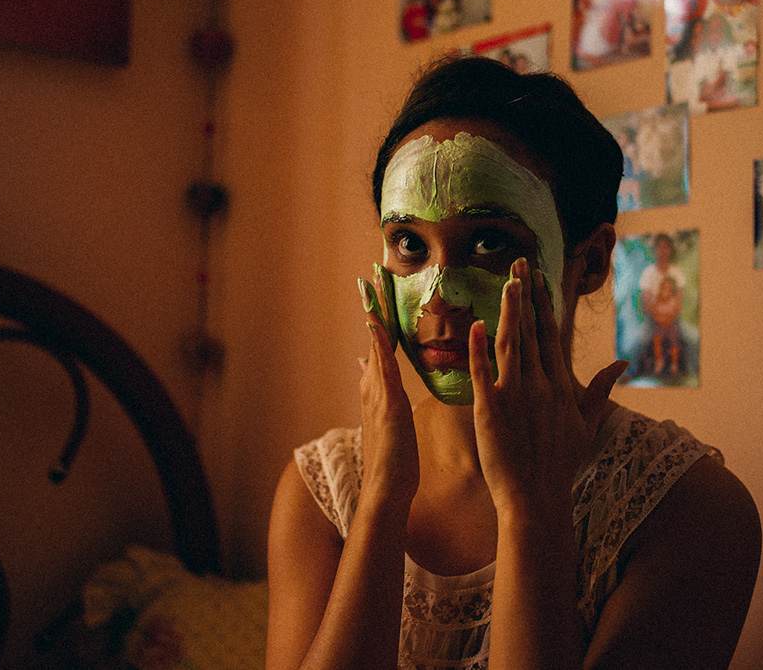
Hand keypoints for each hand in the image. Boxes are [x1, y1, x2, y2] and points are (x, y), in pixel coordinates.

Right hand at [358, 271, 418, 505]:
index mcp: (380, 388)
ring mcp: (378, 394)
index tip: (380, 288)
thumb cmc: (395, 460)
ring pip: (376, 347)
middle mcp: (374, 386)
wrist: (386, 491)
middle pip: (375, 336)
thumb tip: (367, 364)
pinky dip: (378, 347)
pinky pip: (382, 371)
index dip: (381, 315)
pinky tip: (377, 327)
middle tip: (372, 273)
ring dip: (374, 315)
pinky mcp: (386, 407)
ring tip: (372, 286)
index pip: (382, 343)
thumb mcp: (388, 416)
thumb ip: (378, 389)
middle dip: (373, 304)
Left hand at [467, 259, 627, 514]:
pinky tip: (476, 325)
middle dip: (526, 295)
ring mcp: (515, 397)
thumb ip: (601, 391)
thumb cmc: (560, 464)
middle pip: (532, 331)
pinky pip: (483, 375)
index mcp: (560, 386)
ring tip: (506, 282)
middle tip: (519, 263)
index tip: (538, 277)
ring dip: (509, 312)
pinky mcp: (490, 412)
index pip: (551, 335)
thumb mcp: (586, 425)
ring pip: (511, 345)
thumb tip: (622, 365)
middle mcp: (540, 386)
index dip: (543, 303)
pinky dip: (478, 350)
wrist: (537, 498)